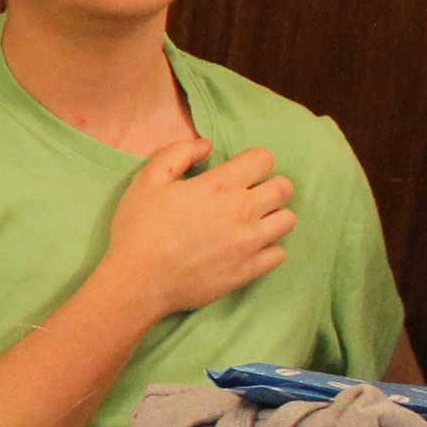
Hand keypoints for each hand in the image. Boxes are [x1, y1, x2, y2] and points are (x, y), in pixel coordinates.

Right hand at [99, 138, 295, 320]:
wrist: (139, 281)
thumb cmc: (139, 229)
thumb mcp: (147, 180)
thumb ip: (178, 153)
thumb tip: (207, 145)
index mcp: (221, 185)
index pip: (264, 159)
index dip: (252, 161)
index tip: (238, 172)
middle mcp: (244, 211)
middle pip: (285, 188)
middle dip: (270, 186)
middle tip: (248, 196)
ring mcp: (250, 243)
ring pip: (288, 220)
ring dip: (273, 217)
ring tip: (251, 222)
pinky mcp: (250, 270)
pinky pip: (279, 253)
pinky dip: (268, 248)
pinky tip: (247, 248)